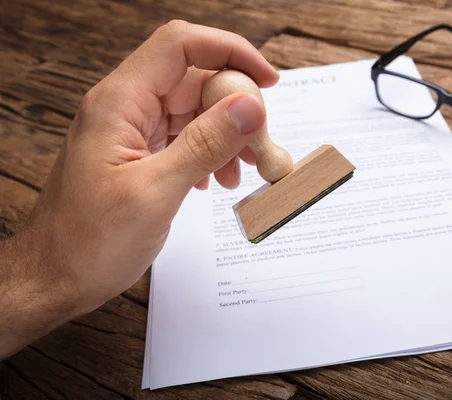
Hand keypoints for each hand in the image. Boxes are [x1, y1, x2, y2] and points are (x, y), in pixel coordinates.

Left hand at [0, 20, 277, 357]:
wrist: (55, 276)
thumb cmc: (87, 242)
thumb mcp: (155, 193)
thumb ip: (205, 144)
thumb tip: (250, 106)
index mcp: (119, 103)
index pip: (182, 46)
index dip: (231, 52)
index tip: (267, 81)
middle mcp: (124, 107)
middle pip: (194, 78)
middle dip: (235, 105)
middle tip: (260, 144)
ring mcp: (131, 130)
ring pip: (193, 109)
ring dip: (226, 133)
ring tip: (242, 170)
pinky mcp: (139, 152)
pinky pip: (184, 136)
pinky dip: (209, 151)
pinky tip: (216, 179)